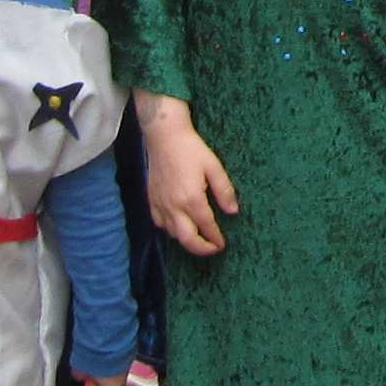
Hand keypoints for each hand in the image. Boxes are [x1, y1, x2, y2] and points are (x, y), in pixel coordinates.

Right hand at [148, 123, 239, 256]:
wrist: (165, 137)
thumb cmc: (191, 149)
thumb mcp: (214, 167)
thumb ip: (224, 191)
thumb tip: (233, 211)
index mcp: (192, 199)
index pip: (207, 227)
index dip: (216, 238)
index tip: (222, 244)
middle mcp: (174, 207)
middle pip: (188, 239)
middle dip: (202, 249)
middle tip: (213, 249)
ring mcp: (161, 205)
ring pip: (173, 234)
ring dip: (187, 240)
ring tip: (198, 237)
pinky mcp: (151, 200)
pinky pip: (160, 224)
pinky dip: (170, 230)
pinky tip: (178, 226)